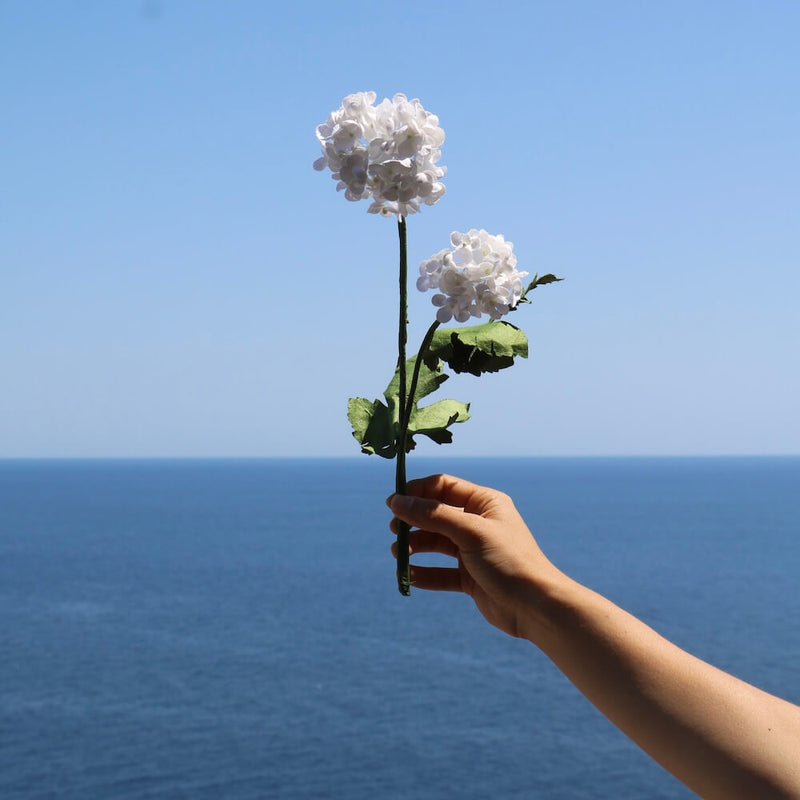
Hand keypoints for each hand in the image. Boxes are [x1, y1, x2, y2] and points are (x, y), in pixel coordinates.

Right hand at [387, 473, 563, 638]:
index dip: (417, 492)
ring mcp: (473, 551)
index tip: (393, 503)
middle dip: (413, 521)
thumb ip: (432, 515)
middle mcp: (478, 523)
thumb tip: (397, 501)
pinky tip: (409, 576)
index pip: (443, 487)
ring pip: (435, 543)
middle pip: (436, 515)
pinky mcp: (470, 578)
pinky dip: (424, 573)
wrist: (535, 607)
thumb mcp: (469, 531)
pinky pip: (440, 572)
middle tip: (395, 531)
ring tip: (399, 554)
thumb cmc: (508, 560)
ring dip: (415, 547)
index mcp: (485, 503)